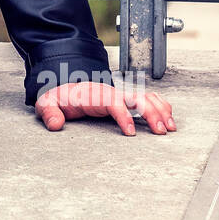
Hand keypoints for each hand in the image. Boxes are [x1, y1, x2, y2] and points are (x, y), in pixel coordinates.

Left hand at [35, 81, 176, 136]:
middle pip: (136, 98)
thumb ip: (49, 112)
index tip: (131, 133)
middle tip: (161, 132)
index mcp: (94, 94)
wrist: (65, 86)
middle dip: (151, 113)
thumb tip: (55, 125)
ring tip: (170, 128)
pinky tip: (169, 118)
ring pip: (145, 98)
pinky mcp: (126, 100)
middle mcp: (111, 92)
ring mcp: (120, 95)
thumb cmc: (60, 97)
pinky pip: (147, 99)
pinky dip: (160, 106)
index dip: (124, 116)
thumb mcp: (47, 103)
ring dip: (160, 111)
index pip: (113, 102)